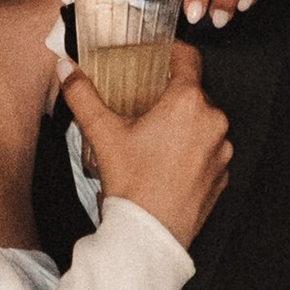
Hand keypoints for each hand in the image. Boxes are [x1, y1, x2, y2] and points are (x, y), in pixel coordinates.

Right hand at [61, 45, 230, 245]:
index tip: (158, 57)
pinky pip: (209, 151)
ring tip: (154, 141)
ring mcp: (222, 151)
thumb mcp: (102, 133)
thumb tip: (67, 68)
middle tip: (145, 108)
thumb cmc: (131, 186)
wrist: (148, 236)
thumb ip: (82, 94)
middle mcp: (213, 122)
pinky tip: (167, 164)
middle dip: (170, 98)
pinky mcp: (223, 175)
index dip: (172, 53)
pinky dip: (192, 152)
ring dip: (183, 126)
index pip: (189, 59)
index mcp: (188, 103)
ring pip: (203, 124)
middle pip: (193, 94)